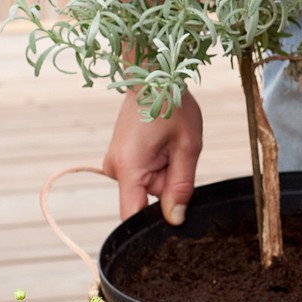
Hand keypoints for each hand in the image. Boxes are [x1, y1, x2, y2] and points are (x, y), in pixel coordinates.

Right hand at [102, 90, 203, 223]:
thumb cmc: (172, 104)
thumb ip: (182, 188)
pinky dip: (156, 167)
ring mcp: (113, 164)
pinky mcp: (118, 160)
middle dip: (168, 187)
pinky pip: (141, 176)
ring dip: (163, 174)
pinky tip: (160, 146)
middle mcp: (114, 169)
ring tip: (168, 146)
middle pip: (146, 201)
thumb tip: (175, 220)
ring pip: (146, 188)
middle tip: (177, 156)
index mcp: (129, 168)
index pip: (132, 218)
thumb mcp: (188, 147)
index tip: (172, 222)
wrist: (151, 74)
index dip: (153, 227)